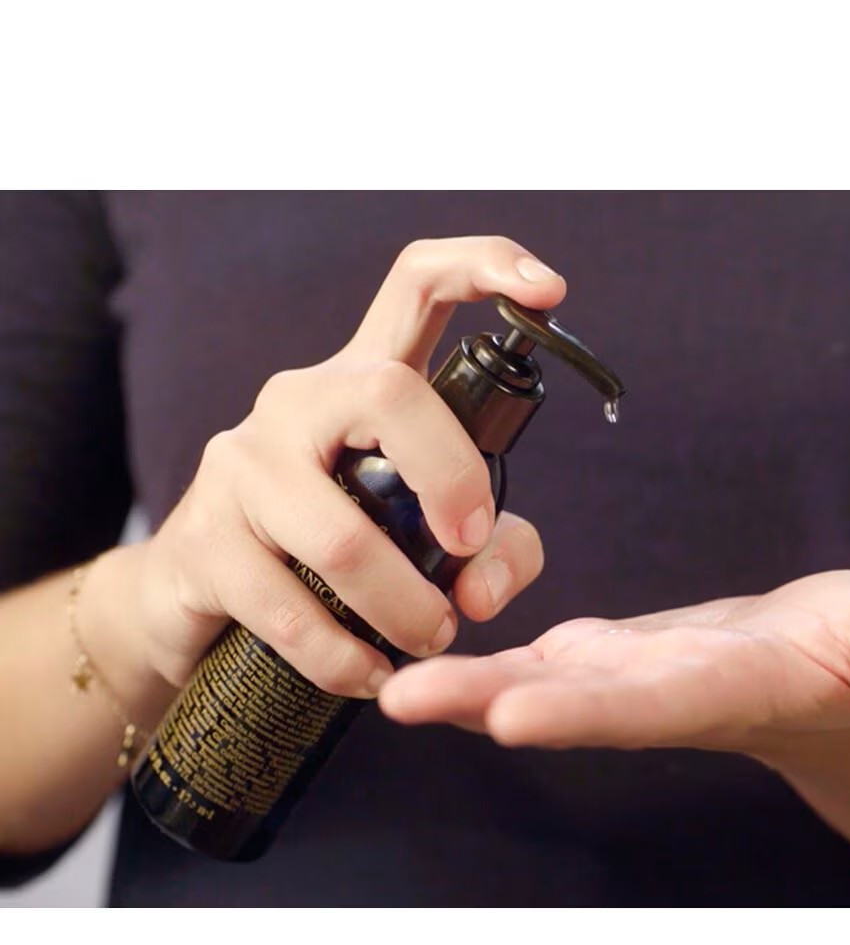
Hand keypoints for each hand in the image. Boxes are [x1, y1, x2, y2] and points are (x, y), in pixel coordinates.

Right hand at [133, 237, 558, 697]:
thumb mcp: (434, 544)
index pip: (416, 285)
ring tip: (429, 640)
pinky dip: (343, 657)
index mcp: (363, 383)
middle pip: (388, 393)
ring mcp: (242, 464)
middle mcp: (300, 403)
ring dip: (403, 606)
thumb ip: (496, 550)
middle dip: (454, 481)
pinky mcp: (204, 539)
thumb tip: (479, 592)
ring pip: (340, 532)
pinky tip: (368, 677)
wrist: (203, 605)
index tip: (551, 290)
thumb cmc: (339, 557)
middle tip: (468, 556)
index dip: (485, 267)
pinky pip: (287, 608)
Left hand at [377, 570, 849, 757]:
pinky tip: (419, 639)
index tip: (520, 715)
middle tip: (404, 698)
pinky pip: (535, 655)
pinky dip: (479, 651)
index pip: (654, 706)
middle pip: (569, 701)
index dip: (591, 710)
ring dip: (462, 679)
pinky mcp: (609, 653)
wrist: (820, 665)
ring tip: (385, 678)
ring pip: (534, 680)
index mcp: (724, 690)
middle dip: (489, 701)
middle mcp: (658, 696)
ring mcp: (625, 678)